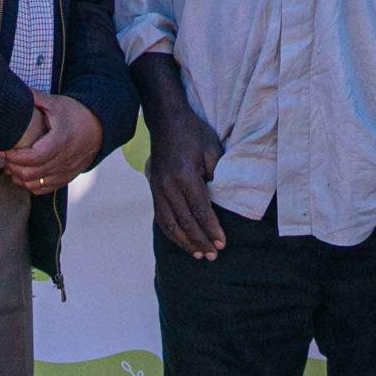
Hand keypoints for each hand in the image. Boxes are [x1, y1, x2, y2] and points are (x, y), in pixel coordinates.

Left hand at [3, 93, 103, 196]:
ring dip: (20, 177)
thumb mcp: (56, 103)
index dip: (15, 156)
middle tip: (5, 157)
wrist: (99, 128)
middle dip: (14, 167)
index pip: (34, 157)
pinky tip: (24, 175)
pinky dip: (31, 185)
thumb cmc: (75, 114)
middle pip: (32, 173)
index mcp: (60, 140)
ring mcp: (66, 170)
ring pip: (36, 184)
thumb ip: (35, 97)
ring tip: (12, 166)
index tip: (4, 149)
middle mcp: (64, 159)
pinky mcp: (66, 177)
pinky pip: (44, 189)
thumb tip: (14, 90)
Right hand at [145, 102, 227, 259]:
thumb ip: (216, 176)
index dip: (211, 229)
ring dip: (185, 242)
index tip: (222, 243)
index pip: (200, 210)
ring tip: (198, 254)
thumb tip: (220, 202)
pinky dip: (172, 233)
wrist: (166, 120)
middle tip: (213, 255)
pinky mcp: (154, 189)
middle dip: (200, 241)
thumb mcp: (212, 149)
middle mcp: (168, 185)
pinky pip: (161, 217)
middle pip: (185, 222)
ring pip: (170, 224)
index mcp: (185, 176)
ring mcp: (157, 188)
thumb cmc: (194, 133)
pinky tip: (183, 242)